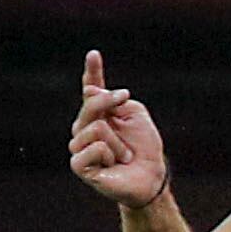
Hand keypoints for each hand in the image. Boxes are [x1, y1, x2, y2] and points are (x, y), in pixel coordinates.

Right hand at [68, 52, 170, 208]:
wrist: (151, 177)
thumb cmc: (144, 148)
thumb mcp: (135, 115)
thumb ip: (115, 100)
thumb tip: (89, 91)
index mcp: (99, 114)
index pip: (91, 90)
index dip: (92, 71)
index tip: (94, 54)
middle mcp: (84, 127)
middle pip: (91, 103)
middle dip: (110, 103)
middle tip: (124, 111)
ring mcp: (79, 146)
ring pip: (96, 128)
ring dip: (117, 143)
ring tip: (123, 156)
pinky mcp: (79, 165)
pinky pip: (93, 148)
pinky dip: (109, 155)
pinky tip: (111, 164)